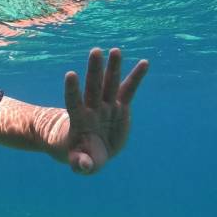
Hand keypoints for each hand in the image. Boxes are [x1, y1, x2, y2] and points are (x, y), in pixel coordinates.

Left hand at [56, 48, 147, 174]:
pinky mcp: (120, 107)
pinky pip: (129, 90)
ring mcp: (106, 106)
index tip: (70, 74)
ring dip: (113, 67)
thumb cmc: (81, 156)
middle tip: (95, 51)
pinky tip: (145, 63)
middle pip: (93, 87)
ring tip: (116, 50)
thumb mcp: (79, 163)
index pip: (74, 102)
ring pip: (109, 84)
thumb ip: (80, 163)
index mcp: (80, 121)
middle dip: (94, 70)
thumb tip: (84, 166)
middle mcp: (93, 109)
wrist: (90, 151)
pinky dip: (136, 77)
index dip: (72, 90)